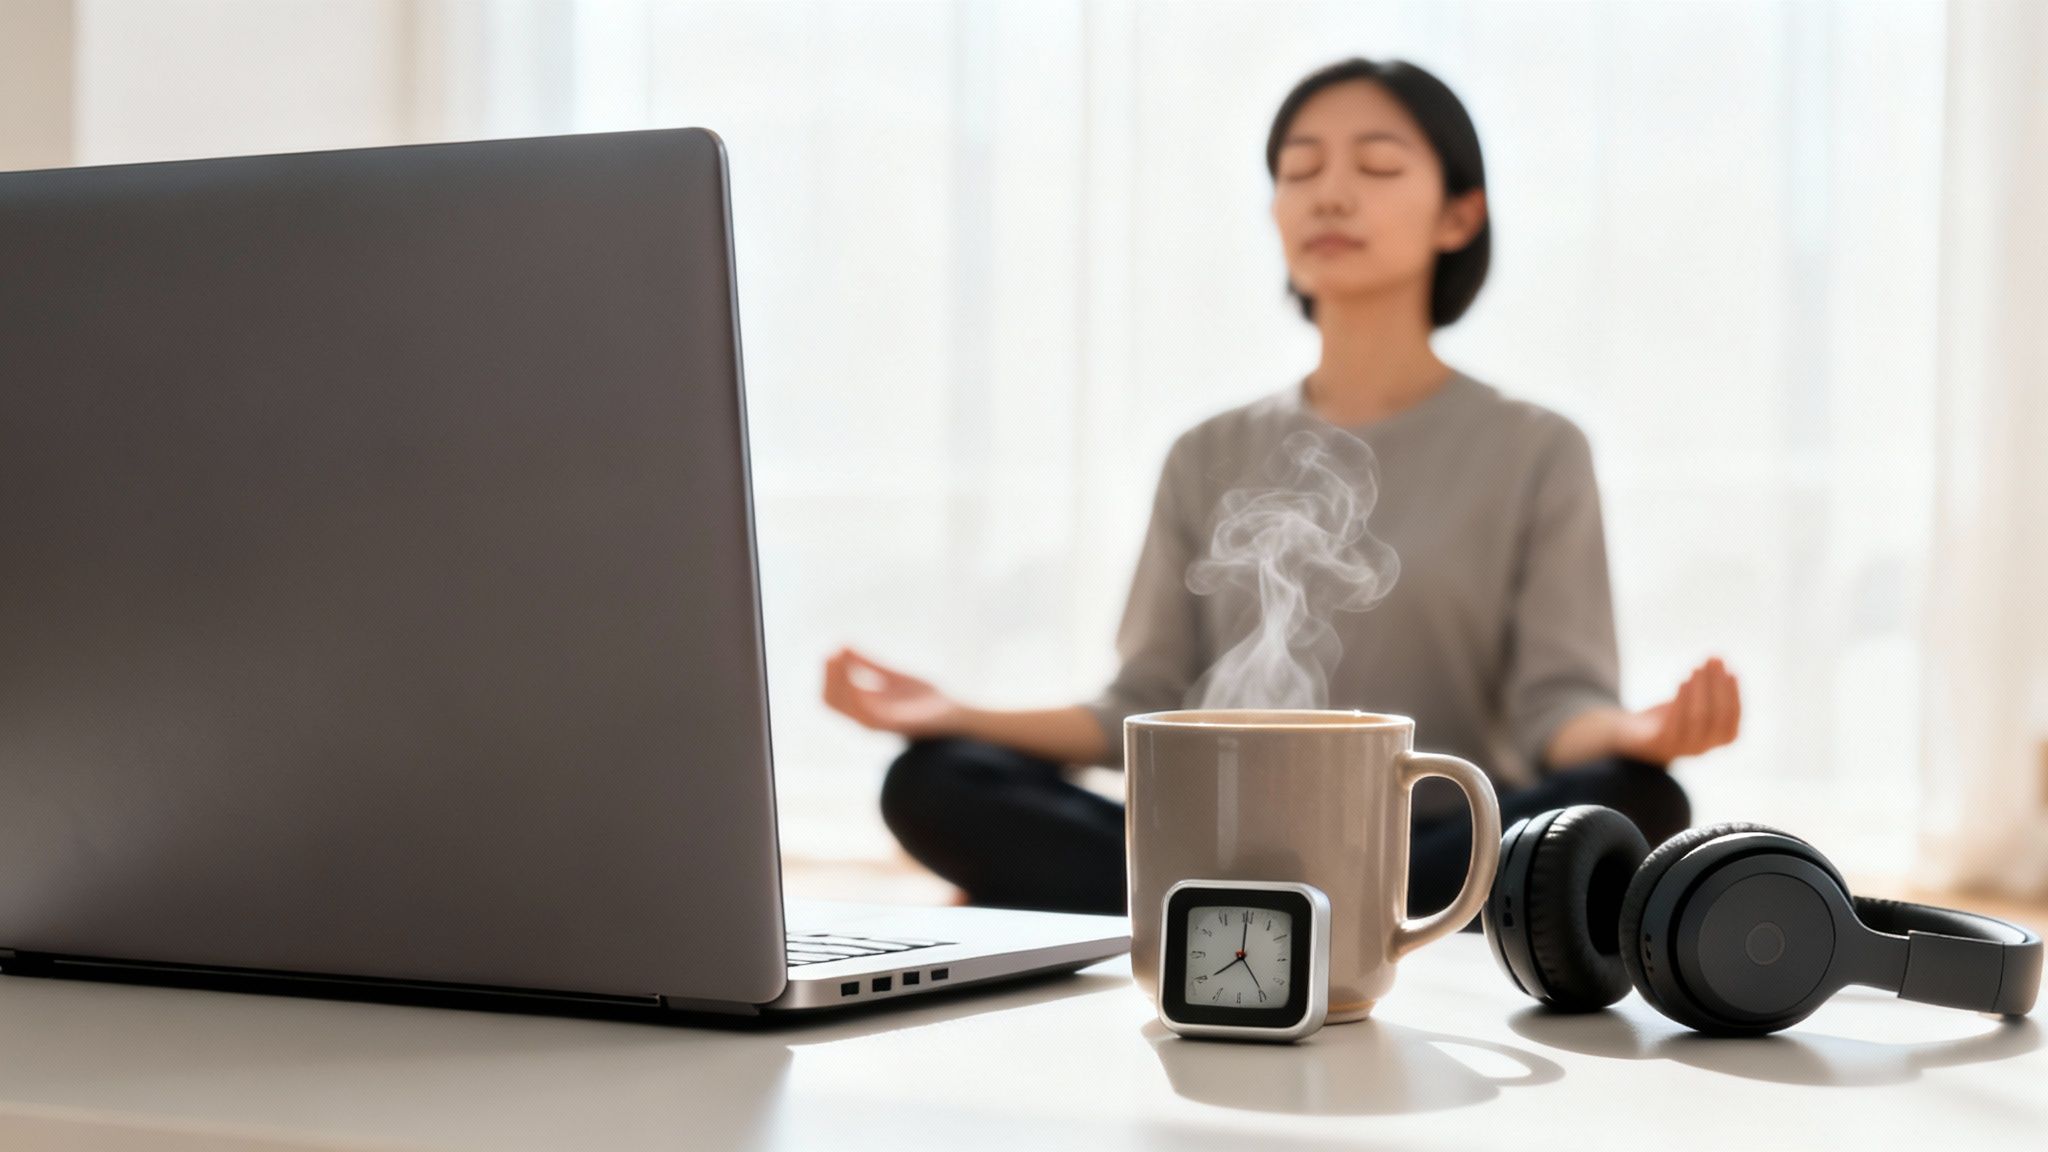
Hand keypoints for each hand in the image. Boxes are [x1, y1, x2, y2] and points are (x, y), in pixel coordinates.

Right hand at [821, 646, 968, 738]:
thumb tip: (843, 645)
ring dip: (839, 679)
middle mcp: (864, 718)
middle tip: (834, 652)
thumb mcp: (891, 676)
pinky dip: (857, 692)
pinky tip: (858, 673)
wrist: (952, 713)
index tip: (833, 651)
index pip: (830, 695)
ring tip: (842, 656)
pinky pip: (867, 711)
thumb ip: (869, 664)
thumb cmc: (923, 697)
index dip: (827, 673)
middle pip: (830, 700)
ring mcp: (877, 722)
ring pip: (844, 704)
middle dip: (828, 675)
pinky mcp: (894, 723)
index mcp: (863, 708)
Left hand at [1612, 657, 1741, 764]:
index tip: (1731, 672)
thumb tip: (1718, 659)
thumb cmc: (1670, 715)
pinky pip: (1674, 724)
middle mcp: (1703, 747)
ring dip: (1699, 690)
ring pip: (1697, 718)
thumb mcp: (1693, 702)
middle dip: (1718, 686)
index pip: (1732, 718)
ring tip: (1697, 669)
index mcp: (1716, 739)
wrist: (1633, 734)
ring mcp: (1682, 748)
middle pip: (1717, 717)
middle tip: (1714, 662)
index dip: (1734, 695)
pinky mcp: (1660, 744)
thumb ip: (1707, 686)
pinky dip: (1681, 702)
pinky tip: (1683, 682)